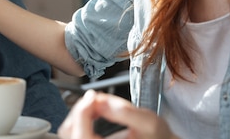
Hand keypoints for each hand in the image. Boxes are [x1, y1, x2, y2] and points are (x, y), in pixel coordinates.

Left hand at [58, 90, 177, 138]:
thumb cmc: (159, 138)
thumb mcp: (150, 123)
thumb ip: (125, 112)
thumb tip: (99, 101)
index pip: (81, 136)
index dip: (82, 111)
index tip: (93, 96)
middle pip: (70, 132)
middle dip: (80, 110)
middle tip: (95, 98)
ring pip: (69, 132)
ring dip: (79, 114)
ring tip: (96, 104)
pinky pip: (75, 132)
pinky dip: (81, 120)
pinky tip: (94, 112)